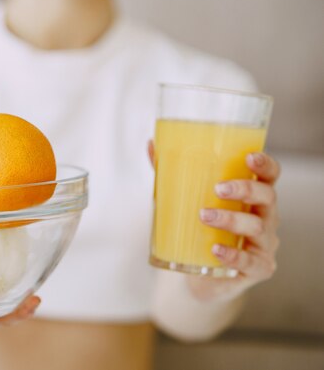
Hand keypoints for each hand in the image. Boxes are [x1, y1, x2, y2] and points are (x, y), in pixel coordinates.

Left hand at [148, 142, 280, 299]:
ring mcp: (263, 245)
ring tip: (204, 216)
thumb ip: (171, 174)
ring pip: (257, 228)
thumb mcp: (186, 201)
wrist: (199, 275)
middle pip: (267, 197)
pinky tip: (215, 249)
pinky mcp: (257, 268)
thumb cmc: (199, 230)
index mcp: (253, 197)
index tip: (249, 158)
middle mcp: (265, 218)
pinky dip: (232, 254)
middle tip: (219, 188)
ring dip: (232, 219)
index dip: (265, 165)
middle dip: (246, 189)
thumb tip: (151, 145)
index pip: (269, 176)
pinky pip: (250, 262)